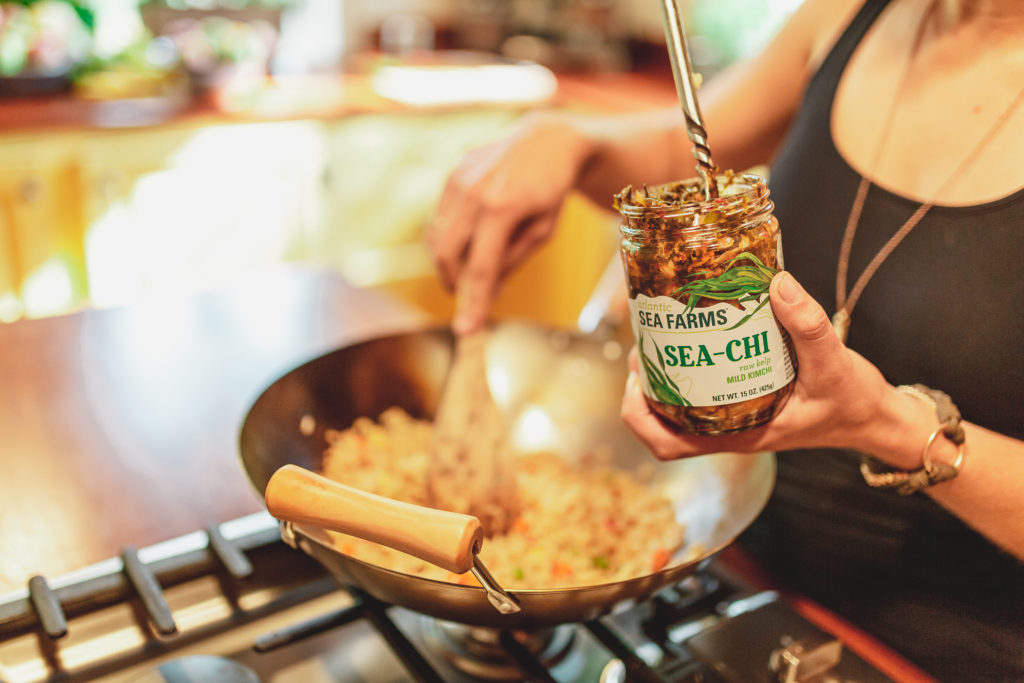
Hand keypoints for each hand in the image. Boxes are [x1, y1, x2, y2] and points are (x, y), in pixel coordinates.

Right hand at [428, 113, 592, 334]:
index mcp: (504, 208)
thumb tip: (485, 291)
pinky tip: (467, 240)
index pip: (482, 267)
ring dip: (447, 262)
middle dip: (453, 283)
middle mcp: (475, 191)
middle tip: (465, 297)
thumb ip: (512, 260)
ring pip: (436, 236)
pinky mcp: (453, 172)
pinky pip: (440, 216)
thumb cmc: (551, 191)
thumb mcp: (543, 231)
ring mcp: (459, 178)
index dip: (474, 302)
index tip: (467, 330)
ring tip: (467, 270)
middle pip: (448, 254)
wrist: (548, 139)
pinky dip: (448, 238)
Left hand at [621, 272, 906, 463]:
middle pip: (662, 427)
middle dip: (642, 390)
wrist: (876, 416)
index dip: (639, 415)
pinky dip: (690, 372)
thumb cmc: (853, 402)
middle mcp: (730, 432)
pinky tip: (694, 340)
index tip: (635, 376)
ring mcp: (736, 420)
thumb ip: (808, 325)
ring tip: (658, 339)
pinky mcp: (747, 404)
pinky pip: (703, 395)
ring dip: (662, 379)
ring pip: (679, 410)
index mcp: (739, 436)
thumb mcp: (834, 363)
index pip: (668, 444)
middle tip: (642, 349)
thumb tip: (777, 283)